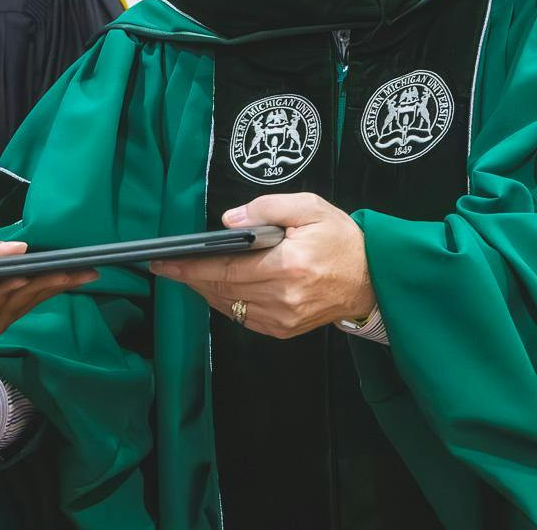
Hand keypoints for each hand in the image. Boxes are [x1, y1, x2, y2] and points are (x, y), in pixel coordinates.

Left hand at [0, 240, 94, 387]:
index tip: (82, 263)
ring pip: (15, 305)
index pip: (30, 282)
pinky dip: (3, 298)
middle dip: (56, 281)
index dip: (55, 273)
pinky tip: (14, 282)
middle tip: (82, 269)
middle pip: (31, 296)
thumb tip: (22, 247)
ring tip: (51, 269)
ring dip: (33, 287)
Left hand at [149, 193, 374, 338]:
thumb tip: (229, 221)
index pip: (226, 268)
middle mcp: (283, 297)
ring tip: (189, 274)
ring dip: (205, 290)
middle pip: (221, 289)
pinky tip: (217, 288)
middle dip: (190, 278)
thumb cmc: (341, 239)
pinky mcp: (285, 329)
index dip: (190, 267)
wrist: (372, 277)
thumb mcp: (309, 207)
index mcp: (288, 266)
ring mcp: (283, 318)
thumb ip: (266, 208)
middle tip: (167, 266)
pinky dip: (225, 303)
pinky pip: (243, 318)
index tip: (164, 262)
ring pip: (228, 306)